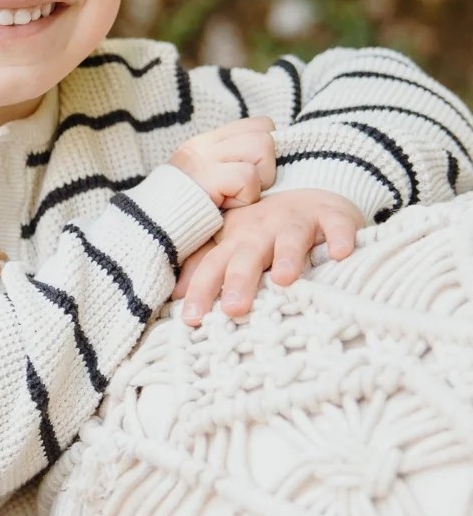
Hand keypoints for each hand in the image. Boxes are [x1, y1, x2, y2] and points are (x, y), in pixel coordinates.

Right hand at [168, 117, 275, 209]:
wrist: (149, 232)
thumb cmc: (185, 215)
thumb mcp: (208, 182)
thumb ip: (231, 165)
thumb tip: (271, 161)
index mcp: (208, 142)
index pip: (260, 125)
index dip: (268, 151)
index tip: (255, 176)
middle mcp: (205, 144)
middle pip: (265, 133)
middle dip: (267, 166)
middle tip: (245, 190)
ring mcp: (204, 158)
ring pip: (262, 147)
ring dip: (258, 181)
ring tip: (235, 197)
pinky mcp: (205, 177)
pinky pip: (247, 177)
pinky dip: (244, 198)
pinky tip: (225, 208)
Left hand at [171, 189, 363, 326]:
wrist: (311, 196)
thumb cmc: (265, 232)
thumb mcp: (234, 246)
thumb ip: (206, 268)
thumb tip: (175, 297)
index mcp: (235, 239)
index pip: (213, 264)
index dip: (201, 289)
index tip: (191, 318)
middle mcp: (262, 228)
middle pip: (247, 254)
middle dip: (239, 279)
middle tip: (233, 308)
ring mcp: (298, 221)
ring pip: (290, 237)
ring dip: (287, 256)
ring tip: (284, 279)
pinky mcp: (332, 215)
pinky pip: (337, 225)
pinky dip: (340, 237)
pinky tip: (341, 254)